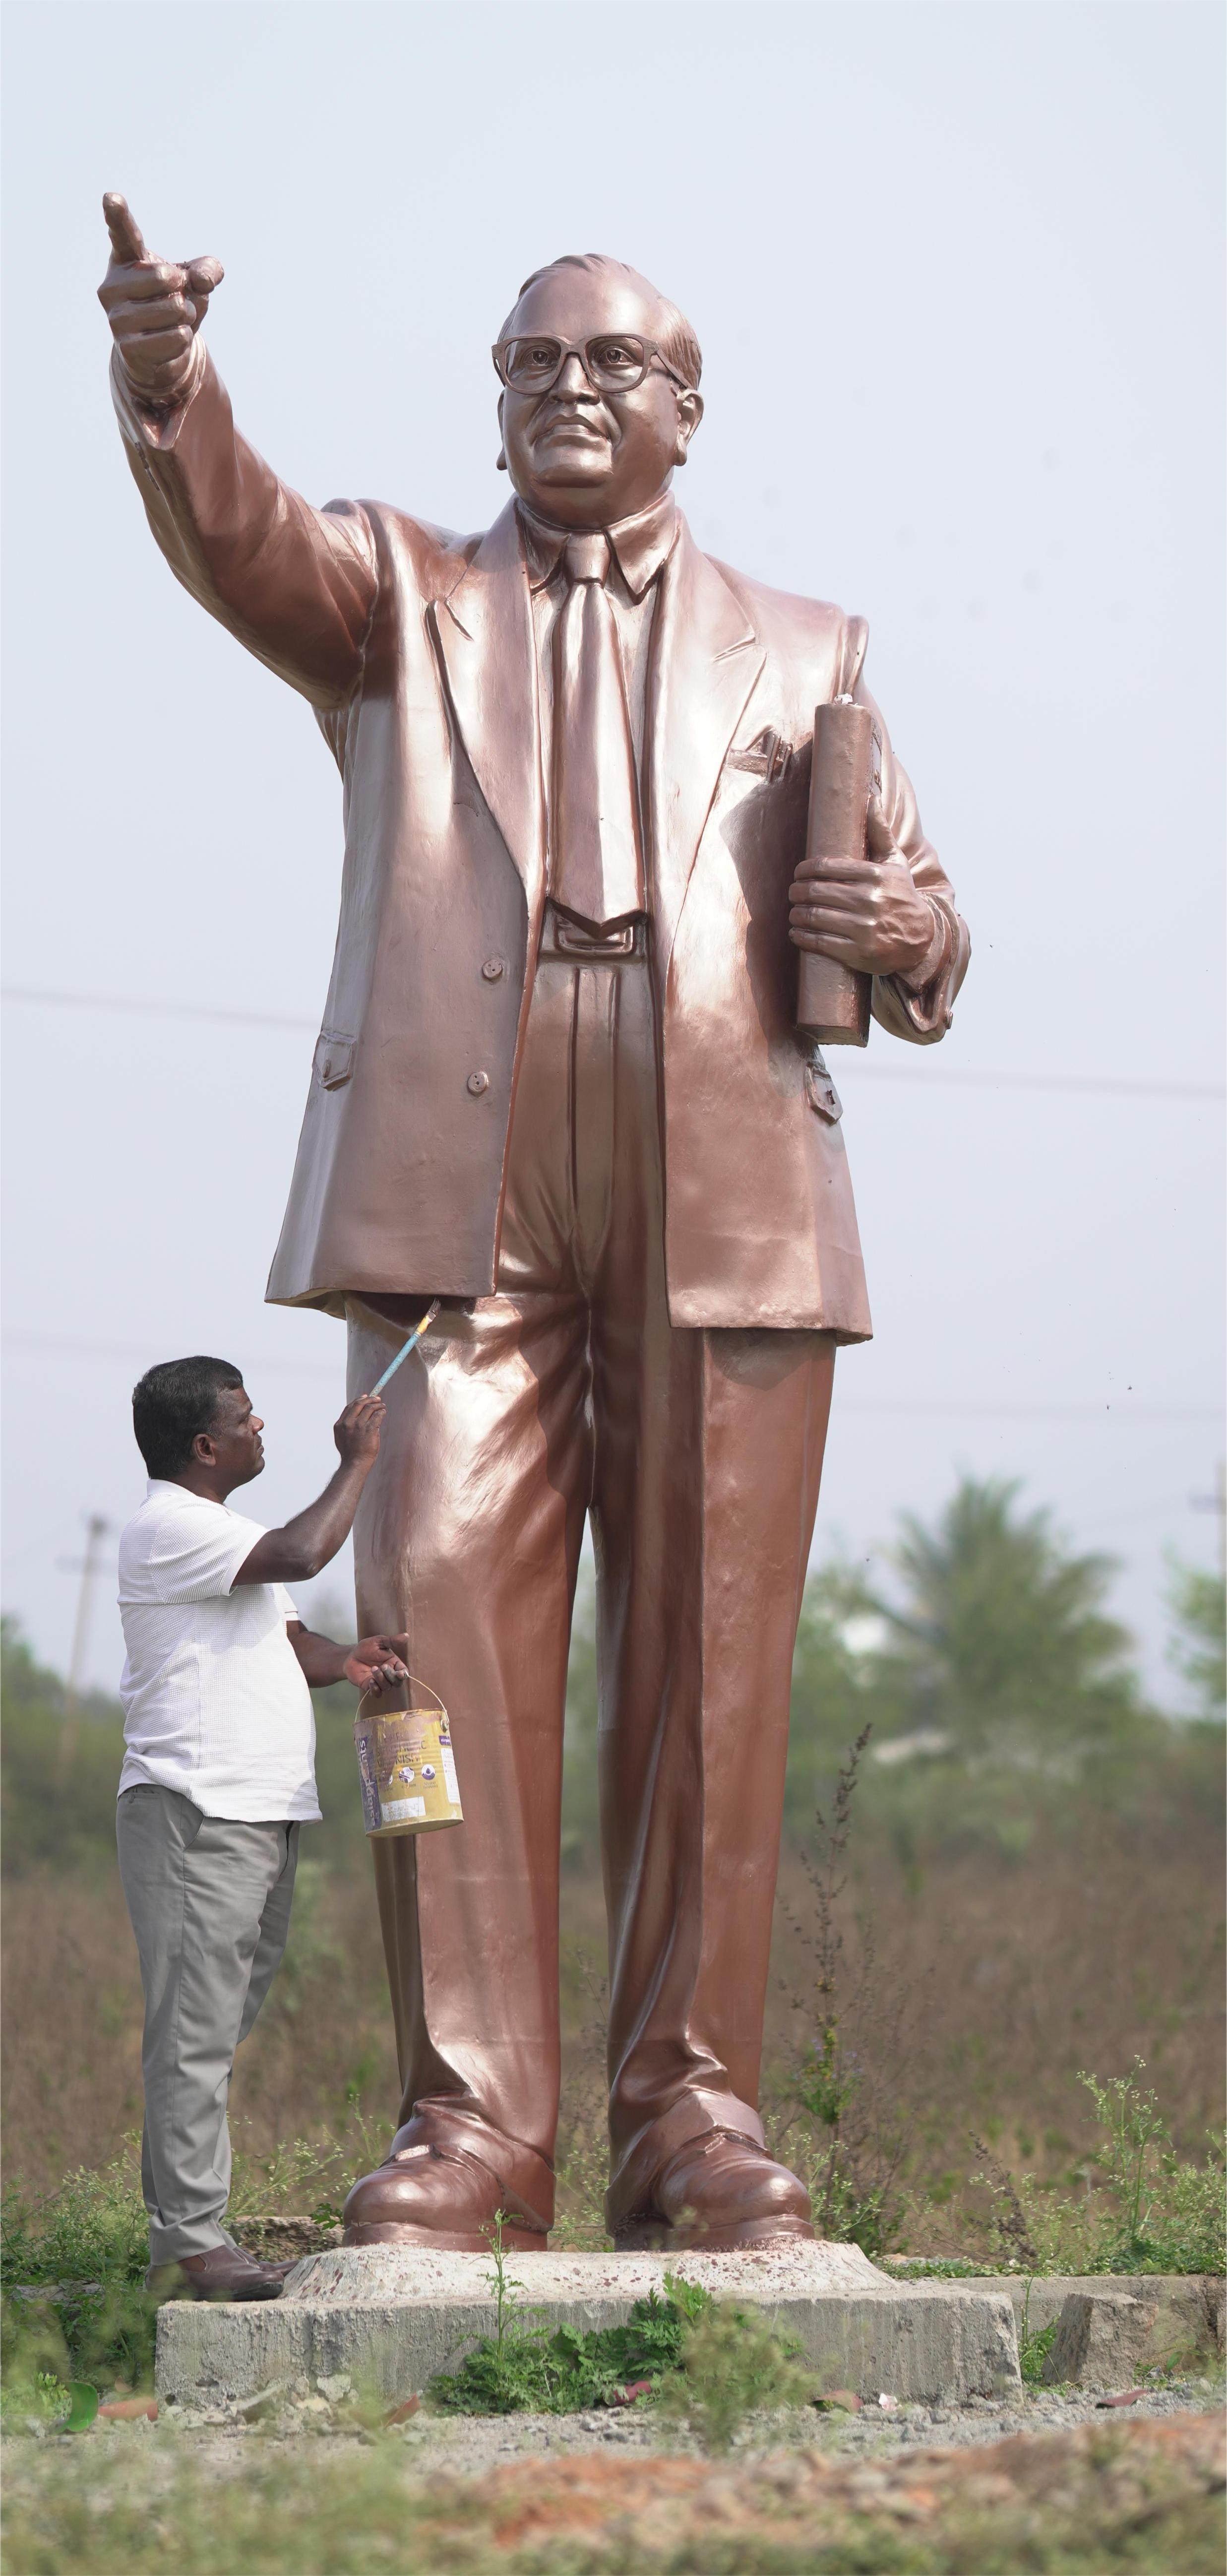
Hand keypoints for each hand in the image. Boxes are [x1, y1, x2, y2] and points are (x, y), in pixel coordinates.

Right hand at [97, 193, 222, 405]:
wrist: (161, 352)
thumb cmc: (174, 303)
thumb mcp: (196, 280)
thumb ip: (208, 269)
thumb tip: (202, 280)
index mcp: (126, 260)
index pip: (122, 234)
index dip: (117, 215)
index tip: (110, 197)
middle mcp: (112, 286)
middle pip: (166, 277)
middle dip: (182, 289)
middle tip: (172, 298)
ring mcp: (116, 318)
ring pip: (175, 309)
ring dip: (186, 316)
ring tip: (171, 321)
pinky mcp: (127, 347)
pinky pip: (177, 336)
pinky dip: (184, 339)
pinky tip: (168, 341)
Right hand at [334, 1394, 386, 1466]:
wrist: (355, 1464)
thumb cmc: (350, 1452)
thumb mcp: (341, 1437)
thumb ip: (346, 1425)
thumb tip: (355, 1414)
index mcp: (339, 1424)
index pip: (349, 1407)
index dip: (359, 1400)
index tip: (366, 1396)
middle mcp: (348, 1423)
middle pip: (359, 1404)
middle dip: (370, 1399)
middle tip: (377, 1398)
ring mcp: (359, 1426)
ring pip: (370, 1408)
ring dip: (378, 1405)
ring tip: (382, 1406)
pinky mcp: (370, 1429)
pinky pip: (377, 1415)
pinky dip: (381, 1412)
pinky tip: (383, 1412)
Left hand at [344, 1634, 410, 1693]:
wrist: (350, 1656)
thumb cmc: (366, 1648)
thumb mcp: (378, 1642)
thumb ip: (392, 1641)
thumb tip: (406, 1635)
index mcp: (394, 1664)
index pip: (404, 1672)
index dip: (404, 1675)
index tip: (400, 1673)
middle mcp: (389, 1675)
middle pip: (397, 1682)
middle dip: (391, 1675)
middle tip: (382, 1666)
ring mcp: (380, 1682)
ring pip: (387, 1687)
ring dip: (381, 1679)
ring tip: (373, 1669)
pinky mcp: (370, 1687)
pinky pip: (377, 1693)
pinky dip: (375, 1689)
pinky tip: (370, 1680)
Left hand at [789, 798, 934, 977]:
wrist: (921, 939)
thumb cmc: (902, 896)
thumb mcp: (895, 863)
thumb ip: (880, 832)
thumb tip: (870, 798)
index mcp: (875, 876)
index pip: (827, 867)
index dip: (805, 869)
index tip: (798, 873)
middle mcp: (869, 901)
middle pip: (817, 892)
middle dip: (797, 892)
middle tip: (793, 892)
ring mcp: (864, 928)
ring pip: (815, 917)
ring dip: (796, 913)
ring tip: (793, 911)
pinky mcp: (858, 953)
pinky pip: (819, 942)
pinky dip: (801, 936)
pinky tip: (796, 931)